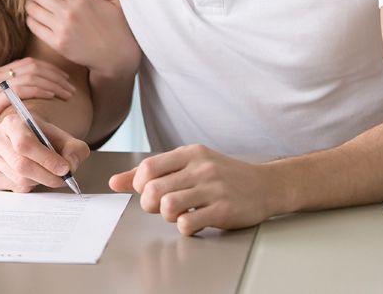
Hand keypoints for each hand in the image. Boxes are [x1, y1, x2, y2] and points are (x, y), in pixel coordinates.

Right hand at [0, 58, 75, 146]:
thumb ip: (1, 99)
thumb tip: (20, 105)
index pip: (27, 63)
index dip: (48, 69)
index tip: (62, 79)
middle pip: (34, 65)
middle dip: (56, 74)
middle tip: (70, 85)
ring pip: (33, 74)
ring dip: (54, 82)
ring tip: (68, 92)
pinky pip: (24, 87)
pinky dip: (42, 89)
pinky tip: (53, 95)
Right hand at [0, 113, 90, 191]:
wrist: (25, 137)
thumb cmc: (43, 138)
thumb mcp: (64, 138)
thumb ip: (74, 150)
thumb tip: (70, 166)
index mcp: (12, 123)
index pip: (25, 144)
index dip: (46, 159)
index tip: (65, 169)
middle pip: (21, 165)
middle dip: (46, 176)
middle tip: (61, 179)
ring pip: (18, 179)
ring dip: (39, 181)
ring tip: (46, 174)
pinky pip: (13, 187)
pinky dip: (29, 186)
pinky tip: (32, 176)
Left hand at [26, 0, 140, 75]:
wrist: (116, 57)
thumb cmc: (118, 27)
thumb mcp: (115, 0)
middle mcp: (68, 13)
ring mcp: (61, 29)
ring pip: (32, 10)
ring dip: (29, 3)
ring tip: (33, 1)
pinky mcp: (57, 44)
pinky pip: (34, 27)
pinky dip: (30, 19)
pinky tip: (34, 16)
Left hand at [109, 145, 291, 234]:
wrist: (267, 185)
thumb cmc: (223, 176)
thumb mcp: (190, 165)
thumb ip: (152, 172)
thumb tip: (115, 182)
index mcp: (190, 154)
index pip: (148, 168)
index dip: (140, 185)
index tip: (150, 192)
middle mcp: (202, 168)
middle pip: (153, 190)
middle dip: (150, 204)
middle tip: (162, 207)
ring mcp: (214, 189)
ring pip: (168, 207)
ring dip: (167, 216)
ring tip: (180, 214)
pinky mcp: (223, 210)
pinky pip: (188, 224)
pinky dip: (185, 227)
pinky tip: (195, 221)